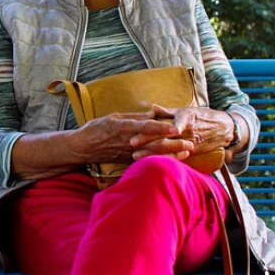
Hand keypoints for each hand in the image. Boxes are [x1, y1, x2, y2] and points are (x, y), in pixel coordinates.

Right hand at [68, 111, 192, 164]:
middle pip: (154, 144)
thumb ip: (134, 116)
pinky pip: (148, 160)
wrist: (83, 148)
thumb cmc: (96, 129)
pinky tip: (173, 159)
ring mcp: (129, 153)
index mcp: (124, 128)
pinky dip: (162, 160)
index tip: (176, 127)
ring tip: (187, 151)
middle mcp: (128, 142)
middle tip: (190, 142)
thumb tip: (153, 113)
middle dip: (173, 144)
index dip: (161, 128)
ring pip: (153, 154)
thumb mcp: (113, 117)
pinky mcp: (128, 160)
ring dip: (171, 153)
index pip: (146, 128)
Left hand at [141, 105, 234, 159]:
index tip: (144, 124)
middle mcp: (186, 131)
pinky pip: (175, 157)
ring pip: (168, 149)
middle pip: (164, 136)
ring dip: (151, 153)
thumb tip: (152, 108)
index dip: (156, 124)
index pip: (168, 121)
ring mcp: (189, 142)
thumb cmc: (203, 117)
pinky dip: (162, 160)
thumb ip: (168, 111)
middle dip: (147, 140)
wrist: (225, 129)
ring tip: (135, 155)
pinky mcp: (191, 152)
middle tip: (131, 141)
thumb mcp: (187, 110)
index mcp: (185, 117)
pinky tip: (150, 162)